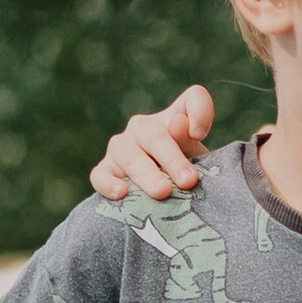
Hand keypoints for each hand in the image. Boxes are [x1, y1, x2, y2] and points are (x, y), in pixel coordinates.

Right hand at [93, 84, 214, 201]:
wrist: (162, 202)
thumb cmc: (184, 178)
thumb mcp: (196, 161)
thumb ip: (189, 141)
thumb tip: (179, 123)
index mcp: (175, 119)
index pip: (193, 99)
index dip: (200, 111)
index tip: (200, 134)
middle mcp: (143, 127)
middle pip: (156, 136)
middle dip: (173, 160)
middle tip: (188, 181)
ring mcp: (121, 147)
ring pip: (130, 156)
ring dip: (147, 174)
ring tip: (162, 192)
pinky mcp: (104, 170)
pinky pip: (101, 175)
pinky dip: (109, 183)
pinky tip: (122, 193)